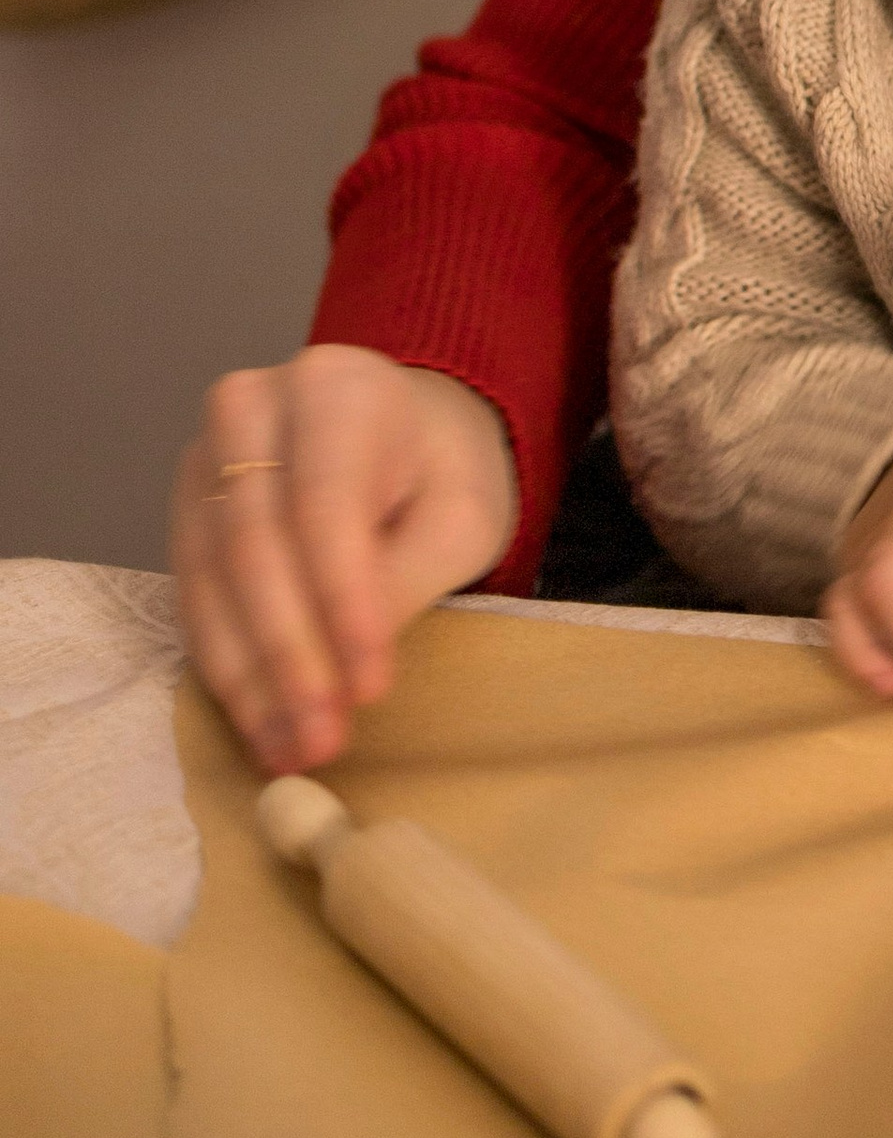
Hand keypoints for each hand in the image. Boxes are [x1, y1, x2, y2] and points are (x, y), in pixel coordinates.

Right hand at [170, 346, 518, 773]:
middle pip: (256, 543)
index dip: (341, 602)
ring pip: (213, 578)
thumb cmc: (443, 473)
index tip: (369, 687)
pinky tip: (260, 724)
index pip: (325, 503)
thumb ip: (404, 577)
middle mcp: (253, 407)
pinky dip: (227, 667)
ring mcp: (206, 456)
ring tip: (291, 750)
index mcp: (336, 387)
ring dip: (250, 678)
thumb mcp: (460, 518)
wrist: (405, 433)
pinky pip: (194, 595)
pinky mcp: (186, 508)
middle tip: (322, 740)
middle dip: (290, 656)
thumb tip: (344, 670)